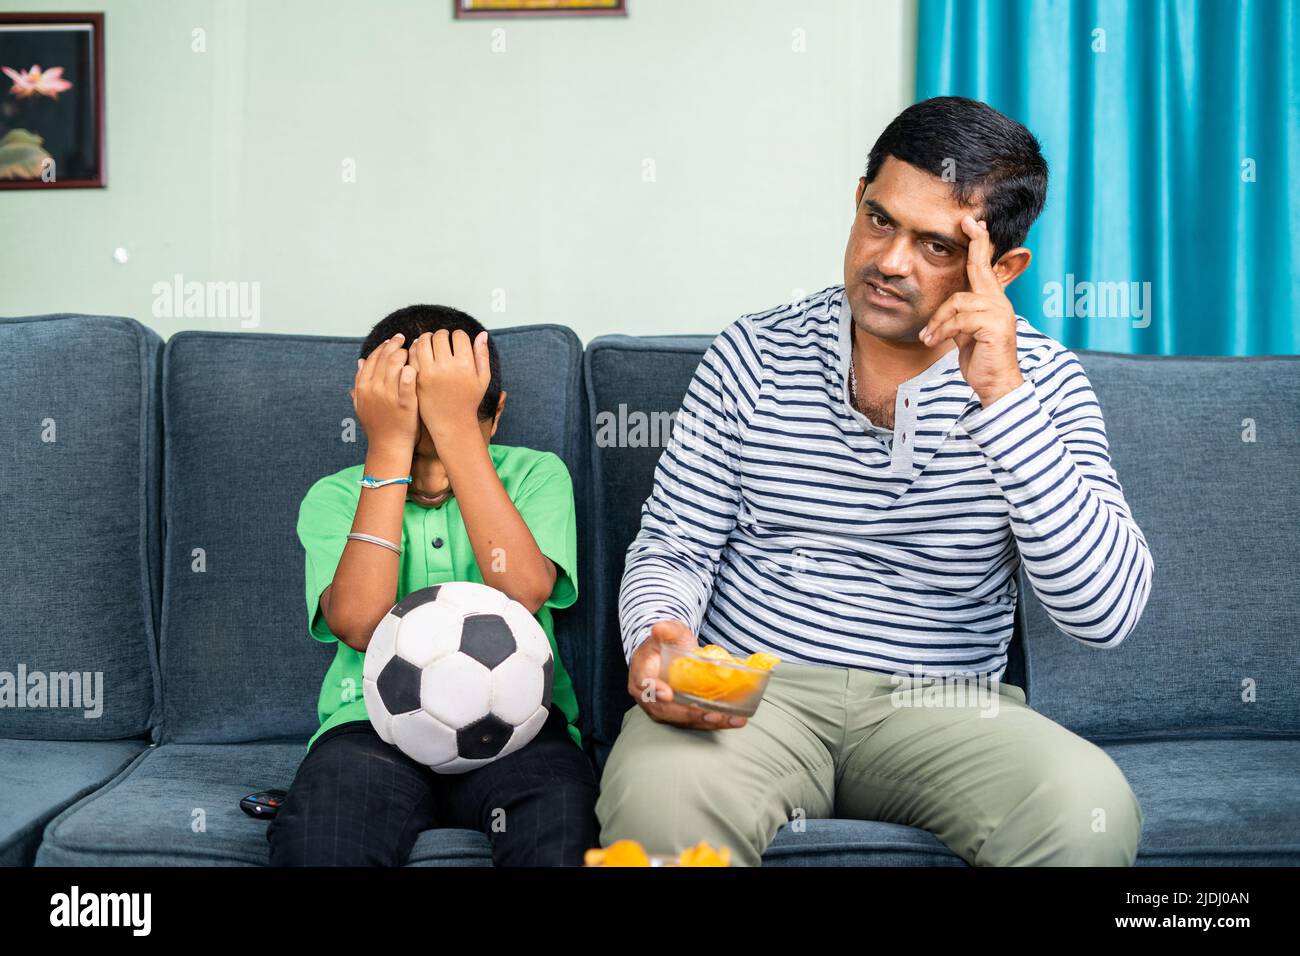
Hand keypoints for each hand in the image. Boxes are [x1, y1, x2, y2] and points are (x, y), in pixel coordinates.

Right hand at [350, 333, 418, 454]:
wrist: (388, 446)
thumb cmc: (378, 425)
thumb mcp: (362, 403)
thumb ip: (360, 382)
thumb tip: (360, 361)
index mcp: (363, 386)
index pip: (373, 358)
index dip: (383, 346)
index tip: (392, 340)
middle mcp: (373, 388)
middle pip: (384, 357)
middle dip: (395, 345)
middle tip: (404, 339)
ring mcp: (388, 395)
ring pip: (395, 364)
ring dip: (404, 353)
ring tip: (412, 350)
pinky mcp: (404, 403)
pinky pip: (408, 380)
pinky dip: (411, 369)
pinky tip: (416, 364)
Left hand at [408, 329, 490, 438]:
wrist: (452, 423)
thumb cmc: (469, 401)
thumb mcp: (482, 379)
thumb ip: (482, 355)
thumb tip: (482, 334)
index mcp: (465, 365)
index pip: (459, 335)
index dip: (458, 336)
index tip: (457, 341)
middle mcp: (446, 367)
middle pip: (440, 336)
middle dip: (442, 335)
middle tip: (443, 341)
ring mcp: (429, 372)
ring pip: (424, 341)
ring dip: (427, 338)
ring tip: (431, 343)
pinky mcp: (417, 378)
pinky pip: (413, 354)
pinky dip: (416, 349)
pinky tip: (421, 351)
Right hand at [627, 619, 748, 729]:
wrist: (668, 654)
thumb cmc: (667, 643)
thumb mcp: (669, 632)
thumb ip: (666, 630)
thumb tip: (659, 628)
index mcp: (642, 673)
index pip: (644, 683)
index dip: (654, 690)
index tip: (668, 694)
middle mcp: (648, 696)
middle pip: (665, 709)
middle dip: (689, 714)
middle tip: (710, 714)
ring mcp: (663, 708)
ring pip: (682, 720)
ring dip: (706, 722)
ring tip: (728, 719)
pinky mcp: (678, 715)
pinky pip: (693, 722)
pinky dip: (713, 722)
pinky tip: (732, 720)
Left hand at [919, 216, 1024, 405]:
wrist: (995, 384)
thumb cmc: (981, 359)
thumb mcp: (965, 333)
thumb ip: (959, 316)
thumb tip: (947, 309)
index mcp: (992, 301)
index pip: (984, 268)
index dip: (980, 245)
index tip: (974, 223)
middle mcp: (999, 302)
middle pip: (981, 268)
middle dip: (975, 244)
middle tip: (966, 223)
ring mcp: (999, 313)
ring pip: (957, 301)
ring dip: (938, 320)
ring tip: (928, 336)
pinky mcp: (994, 326)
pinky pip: (959, 320)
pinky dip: (942, 330)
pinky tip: (933, 341)